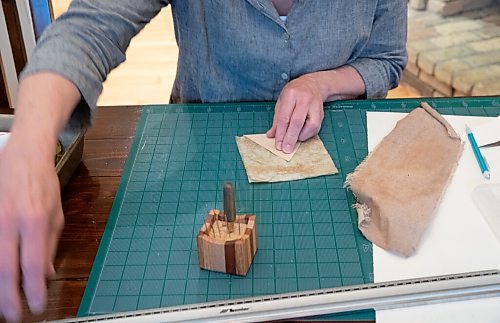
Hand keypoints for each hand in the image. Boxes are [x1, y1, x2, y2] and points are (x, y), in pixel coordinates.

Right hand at [0, 137, 63, 321]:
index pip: (32, 264)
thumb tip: (47, 275)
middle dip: (8, 298)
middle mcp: (9, 223)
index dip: (33, 290)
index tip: (37, 307)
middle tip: (14, 317)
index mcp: (33, 221)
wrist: (23, 157)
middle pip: (5, 268)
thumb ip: (50, 246)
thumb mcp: (56, 214)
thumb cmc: (43, 185)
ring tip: (3, 306)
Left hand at [266, 74, 324, 152]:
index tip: (278, 145)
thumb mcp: (281, 102)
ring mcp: (315, 105)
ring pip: (310, 125)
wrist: (313, 84)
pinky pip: (316, 127)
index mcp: (291, 95)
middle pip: (297, 122)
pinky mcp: (322, 112)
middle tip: (286, 149)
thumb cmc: (294, 94)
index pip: (284, 117)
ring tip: (294, 142)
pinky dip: (308, 134)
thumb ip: (277, 119)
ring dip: (301, 137)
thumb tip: (271, 135)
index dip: (280, 133)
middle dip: (290, 138)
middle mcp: (304, 99)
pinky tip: (301, 136)